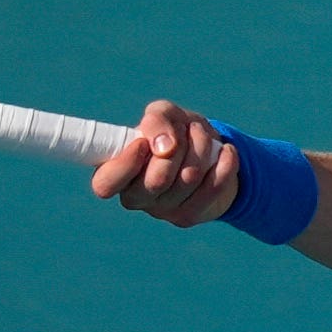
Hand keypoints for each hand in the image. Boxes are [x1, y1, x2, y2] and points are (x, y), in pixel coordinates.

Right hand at [90, 99, 238, 227]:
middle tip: (185, 131)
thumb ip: (157, 120)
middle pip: (157, 179)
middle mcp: (135, 197)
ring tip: (202, 135)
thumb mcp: (163, 115)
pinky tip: (226, 151)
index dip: (126, 163)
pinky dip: (224, 163)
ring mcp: (162, 211)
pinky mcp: (189, 216)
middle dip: (179, 145)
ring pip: (188, 178)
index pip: (105, 184)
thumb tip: (165, 146)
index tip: (143, 143)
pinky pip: (213, 188)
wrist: (208, 153)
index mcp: (115, 174)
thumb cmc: (174, 132)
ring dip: (202, 146)